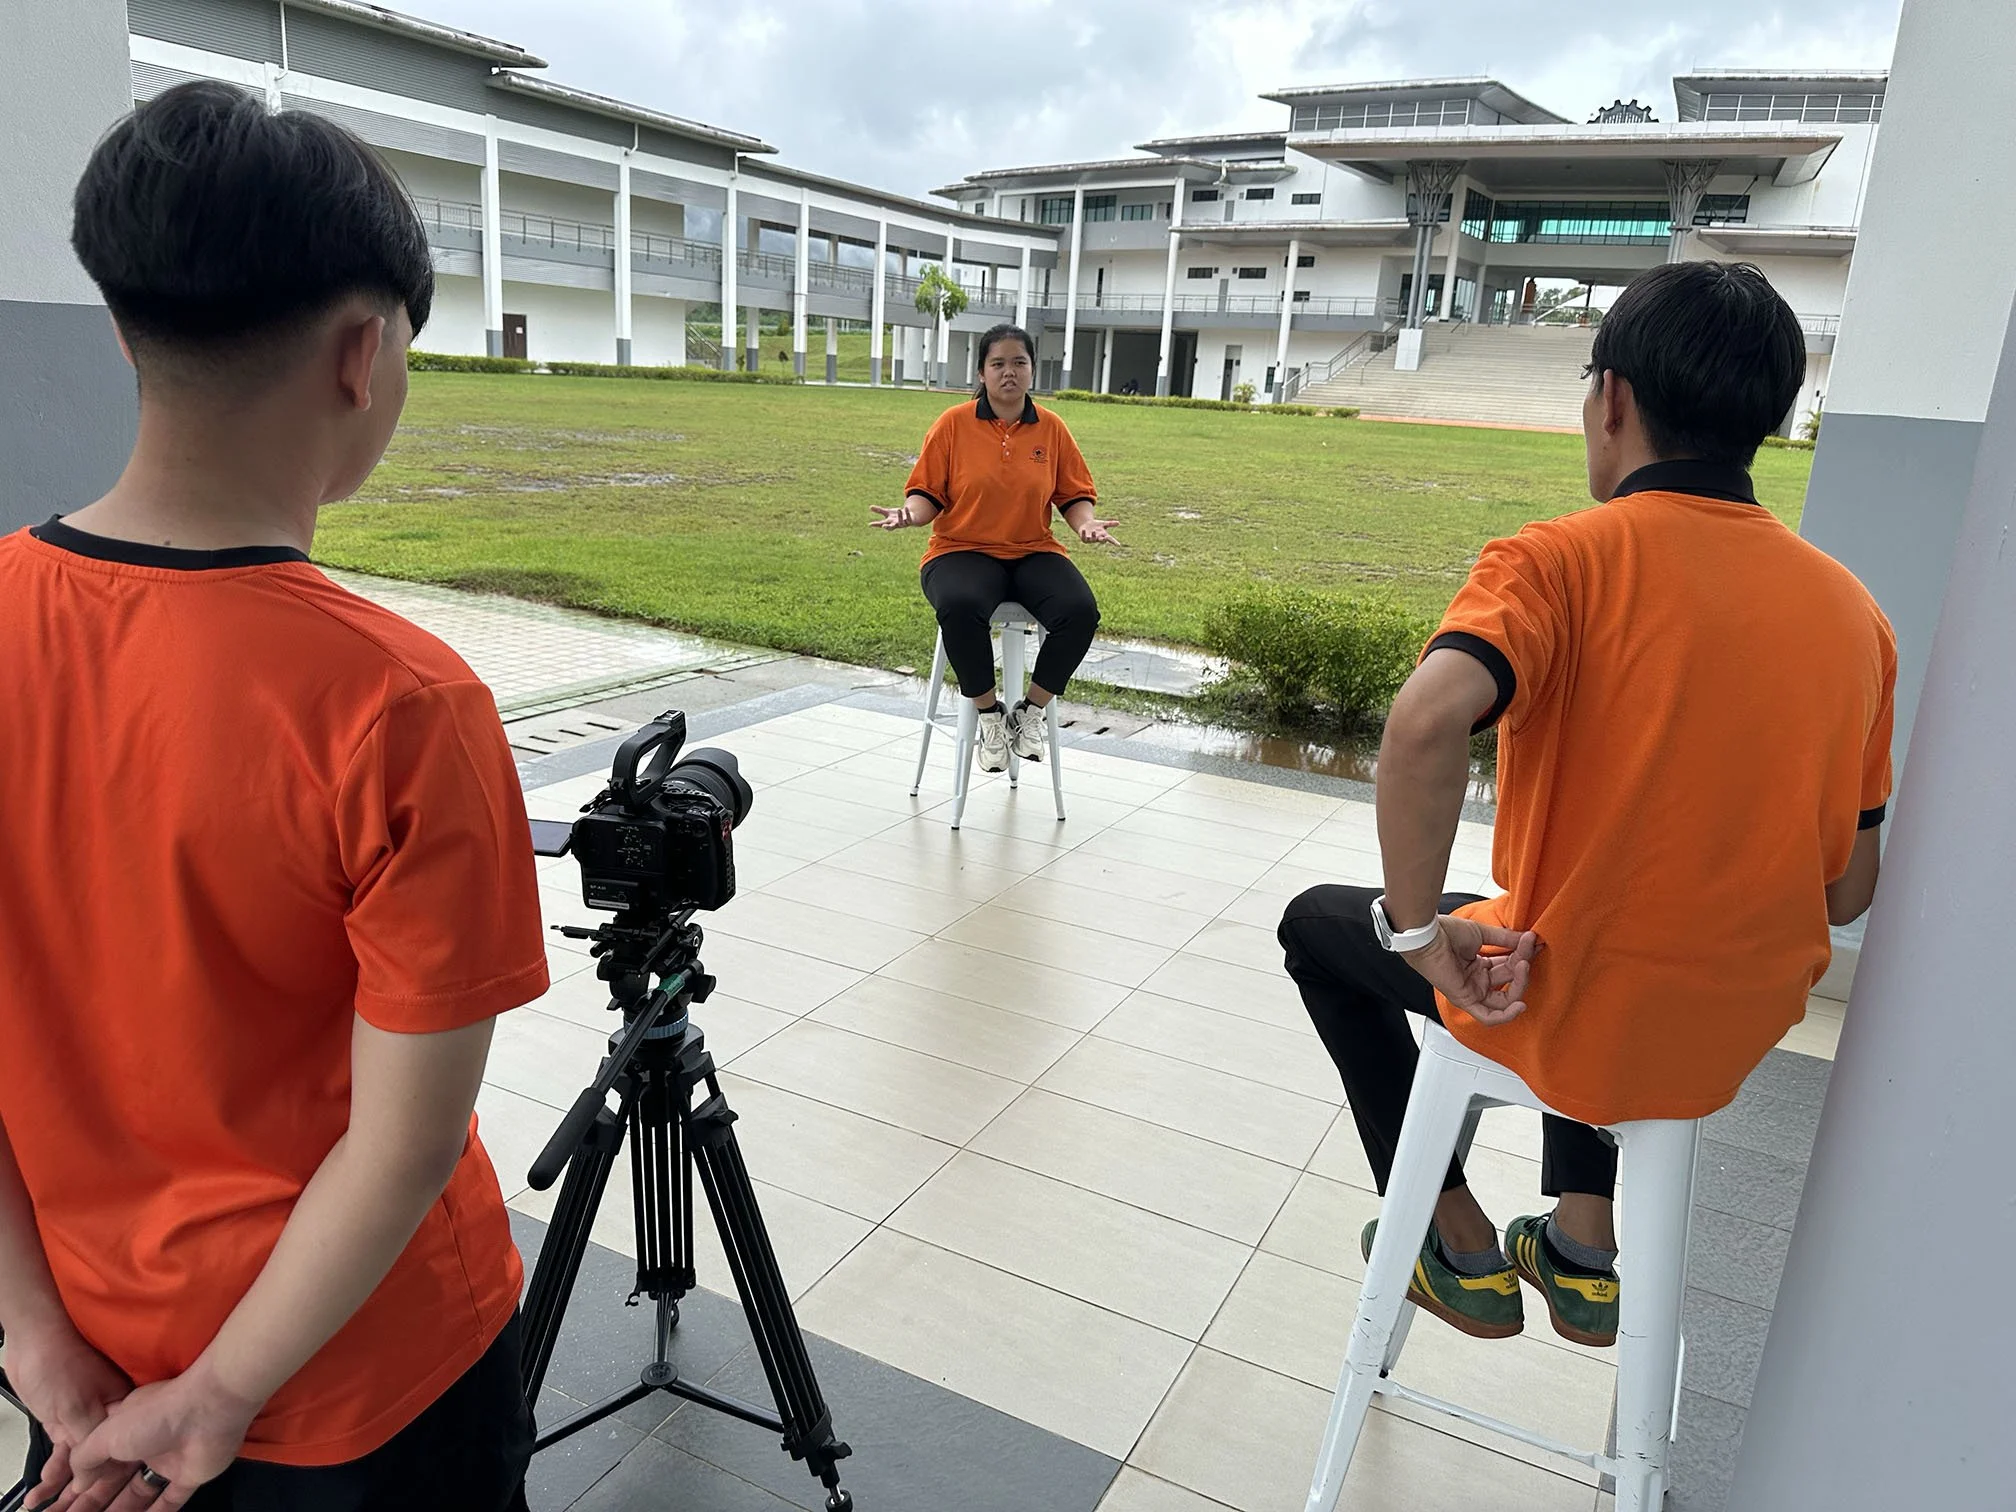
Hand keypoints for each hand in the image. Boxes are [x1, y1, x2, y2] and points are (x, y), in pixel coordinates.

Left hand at [7, 1321, 132, 1511]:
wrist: (36, 1338)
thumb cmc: (62, 1362)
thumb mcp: (76, 1408)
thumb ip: (88, 1445)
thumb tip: (92, 1480)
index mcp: (120, 1413)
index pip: (119, 1458)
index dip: (109, 1486)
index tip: (101, 1508)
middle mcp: (108, 1420)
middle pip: (101, 1466)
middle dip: (87, 1496)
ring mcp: (86, 1422)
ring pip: (79, 1465)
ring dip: (64, 1489)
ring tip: (50, 1511)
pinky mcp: (66, 1422)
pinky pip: (62, 1456)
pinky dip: (52, 1474)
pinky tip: (42, 1490)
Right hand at [53, 1365, 260, 1511]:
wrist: (209, 1409)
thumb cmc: (155, 1414)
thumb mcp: (106, 1434)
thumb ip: (86, 1459)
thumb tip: (79, 1483)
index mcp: (123, 1430)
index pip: (95, 1463)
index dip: (78, 1486)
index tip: (60, 1506)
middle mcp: (144, 1446)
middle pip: (113, 1484)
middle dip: (91, 1505)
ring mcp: (168, 1462)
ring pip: (136, 1496)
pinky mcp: (189, 1477)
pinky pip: (167, 1503)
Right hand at [869, 505, 910, 530]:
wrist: (909, 516)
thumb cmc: (897, 515)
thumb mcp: (887, 512)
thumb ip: (879, 511)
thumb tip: (869, 507)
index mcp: (889, 522)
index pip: (881, 524)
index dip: (876, 524)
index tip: (870, 524)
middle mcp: (895, 524)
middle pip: (891, 527)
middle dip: (887, 527)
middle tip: (883, 526)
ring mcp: (903, 524)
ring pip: (901, 522)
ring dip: (899, 516)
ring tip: (898, 509)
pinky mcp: (909, 521)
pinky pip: (909, 518)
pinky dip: (907, 513)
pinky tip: (905, 508)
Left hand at [1075, 516, 1118, 544]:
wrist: (1086, 525)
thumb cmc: (1096, 526)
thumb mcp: (1103, 524)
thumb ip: (1110, 524)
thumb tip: (1119, 523)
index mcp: (1103, 535)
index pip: (1110, 539)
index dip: (1114, 542)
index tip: (1118, 545)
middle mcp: (1098, 538)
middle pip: (1101, 540)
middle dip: (1103, 539)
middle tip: (1104, 538)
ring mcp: (1091, 539)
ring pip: (1092, 539)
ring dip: (1093, 535)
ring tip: (1094, 531)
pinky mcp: (1084, 538)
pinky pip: (1084, 537)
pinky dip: (1083, 534)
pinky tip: (1083, 530)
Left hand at [1399, 915, 1542, 1026]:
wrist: (1428, 935)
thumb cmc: (1446, 932)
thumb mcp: (1482, 933)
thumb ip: (1506, 939)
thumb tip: (1529, 939)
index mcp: (1479, 965)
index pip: (1509, 966)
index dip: (1524, 955)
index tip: (1534, 941)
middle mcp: (1476, 981)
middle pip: (1510, 981)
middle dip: (1522, 966)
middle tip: (1529, 949)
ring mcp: (1471, 991)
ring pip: (1504, 1000)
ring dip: (1518, 984)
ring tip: (1524, 965)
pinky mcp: (1465, 1000)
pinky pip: (1488, 1016)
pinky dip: (1505, 1015)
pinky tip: (1520, 1005)